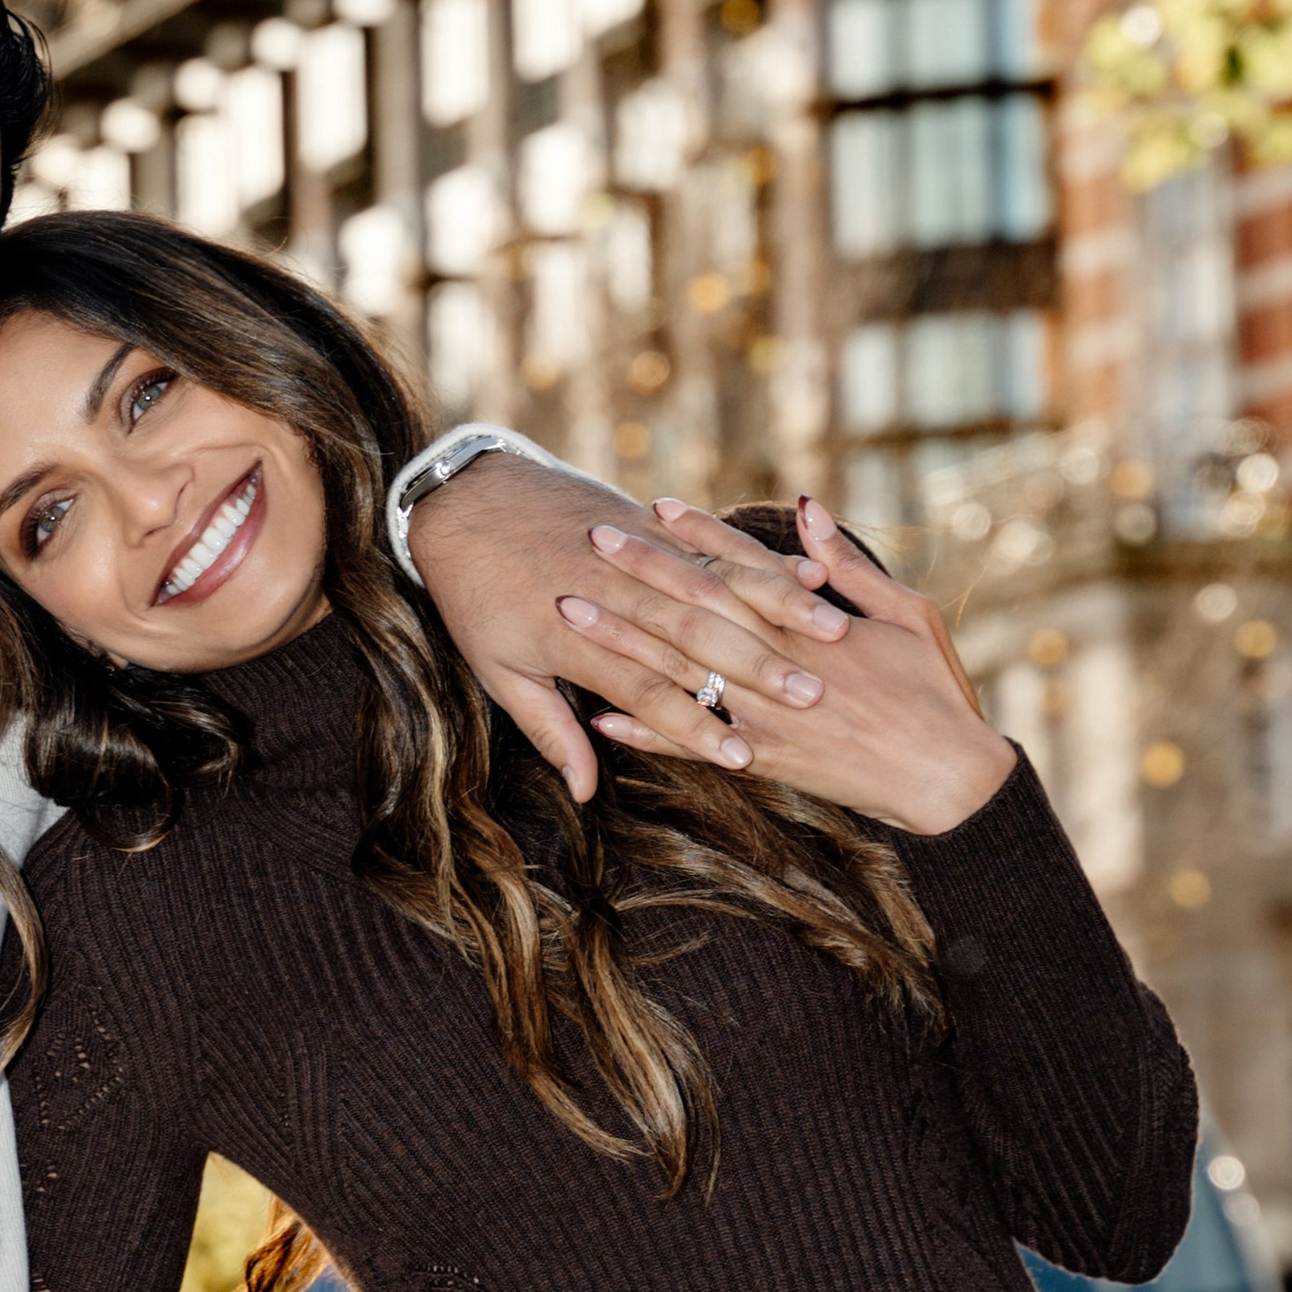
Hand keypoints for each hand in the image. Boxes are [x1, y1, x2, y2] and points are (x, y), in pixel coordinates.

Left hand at [408, 455, 849, 800]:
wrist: (460, 501)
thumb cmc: (472, 594)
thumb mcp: (494, 666)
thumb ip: (548, 727)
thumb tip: (584, 790)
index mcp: (573, 639)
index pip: (650, 692)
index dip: (698, 728)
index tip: (748, 758)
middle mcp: (615, 596)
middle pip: (702, 636)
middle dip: (763, 667)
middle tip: (818, 694)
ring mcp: (635, 554)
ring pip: (722, 583)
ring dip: (779, 606)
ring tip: (831, 626)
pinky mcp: (647, 522)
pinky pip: (712, 542)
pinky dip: (761, 561)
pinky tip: (806, 574)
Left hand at [562, 494, 1014, 835]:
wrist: (951, 782)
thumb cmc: (937, 692)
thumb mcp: (908, 615)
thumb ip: (850, 567)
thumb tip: (808, 509)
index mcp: (819, 625)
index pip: (748, 566)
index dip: (703, 533)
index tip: (658, 504)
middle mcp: (785, 664)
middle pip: (701, 608)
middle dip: (644, 571)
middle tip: (593, 537)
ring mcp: (769, 715)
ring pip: (684, 671)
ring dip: (625, 640)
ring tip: (574, 609)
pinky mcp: (766, 761)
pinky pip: (695, 747)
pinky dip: (647, 733)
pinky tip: (599, 719)